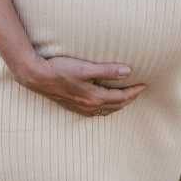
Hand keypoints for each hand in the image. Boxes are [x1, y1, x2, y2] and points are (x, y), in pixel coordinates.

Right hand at [16, 55, 147, 116]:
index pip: (121, 97)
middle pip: (115, 106)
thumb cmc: (60, 69)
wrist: (37, 76)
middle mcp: (89, 106)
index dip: (134, 91)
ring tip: (125, 98)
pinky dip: (105, 108)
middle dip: (129, 99)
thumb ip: (107, 70)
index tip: (144, 85)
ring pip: (105, 111)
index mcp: (94, 97)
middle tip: (138, 91)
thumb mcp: (85, 67)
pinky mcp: (73, 106)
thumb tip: (128, 71)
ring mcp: (80, 108)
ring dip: (118, 105)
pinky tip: (103, 104)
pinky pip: (95, 112)